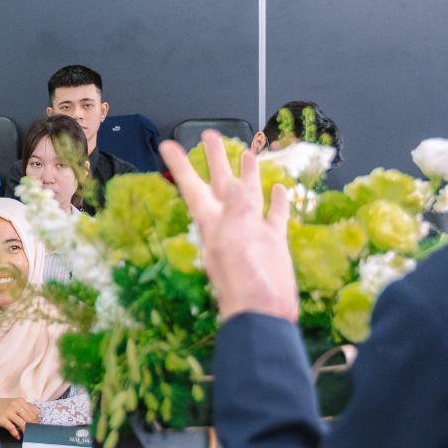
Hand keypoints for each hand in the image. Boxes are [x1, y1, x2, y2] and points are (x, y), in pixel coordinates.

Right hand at [0, 395, 38, 436]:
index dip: (37, 421)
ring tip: (28, 435)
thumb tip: (36, 418)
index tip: (37, 427)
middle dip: (33, 427)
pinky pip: (12, 428)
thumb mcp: (15, 403)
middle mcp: (15, 406)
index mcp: (20, 401)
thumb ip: (25, 408)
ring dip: (26, 431)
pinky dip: (16, 433)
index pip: (34, 413)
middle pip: (30, 419)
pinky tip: (18, 436)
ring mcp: (8, 412)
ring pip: (22, 423)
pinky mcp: (2, 419)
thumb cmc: (3, 405)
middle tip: (34, 433)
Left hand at [162, 130, 298, 323]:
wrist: (263, 313)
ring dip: (248, 174)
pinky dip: (278, 202)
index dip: (180, 166)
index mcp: (212, 221)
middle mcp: (230, 222)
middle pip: (220, 182)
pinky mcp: (274, 243)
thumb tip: (232, 188)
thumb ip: (233, 211)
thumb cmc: (244, 280)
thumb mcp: (232, 240)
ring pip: (250, 194)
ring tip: (248, 152)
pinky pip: (275, 216)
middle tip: (208, 135)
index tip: (166, 145)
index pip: (192, 185)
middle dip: (215, 159)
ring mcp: (253, 231)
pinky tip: (281, 188)